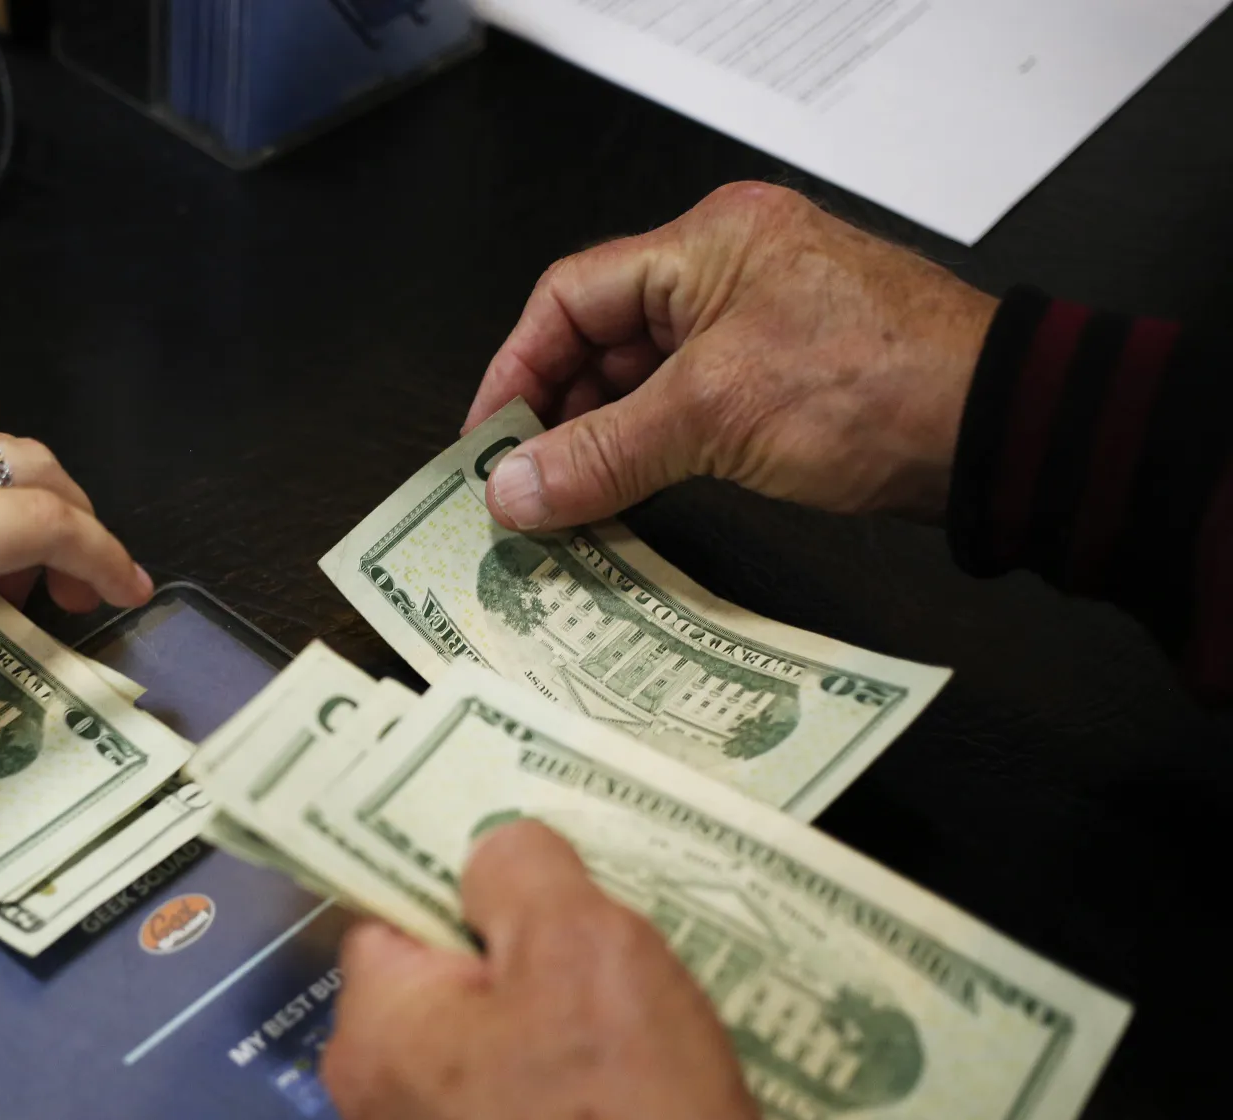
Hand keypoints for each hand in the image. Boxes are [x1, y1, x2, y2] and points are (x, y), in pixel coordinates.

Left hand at [320, 821, 770, 1119]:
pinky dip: (552, 1114)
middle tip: (605, 953)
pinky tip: (621, 1107)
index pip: (397, 915)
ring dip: (539, 1042)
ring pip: (476, 1065)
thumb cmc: (617, 1105)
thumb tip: (489, 853)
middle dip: (513, 966)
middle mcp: (368, 1107)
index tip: (540, 884)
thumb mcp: (582, 942)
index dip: (470, 888)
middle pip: (438, 993)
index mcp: (371, 1028)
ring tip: (629, 1029)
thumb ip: (521, 869)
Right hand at [468, 182, 998, 531]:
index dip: (516, 368)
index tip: (487, 440)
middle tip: (518, 488)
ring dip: (599, 446)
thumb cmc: (875, 389)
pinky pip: (687, 413)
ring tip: (559, 509)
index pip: (570, 295)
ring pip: (642, 385)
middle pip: (601, 342)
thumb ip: (600, 455)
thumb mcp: (713, 418)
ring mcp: (757, 328)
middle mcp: (726, 272)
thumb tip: (510, 491)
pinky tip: (621, 504)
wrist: (998, 432)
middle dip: (556, 417)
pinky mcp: (781, 382)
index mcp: (706, 244)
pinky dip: (648, 456)